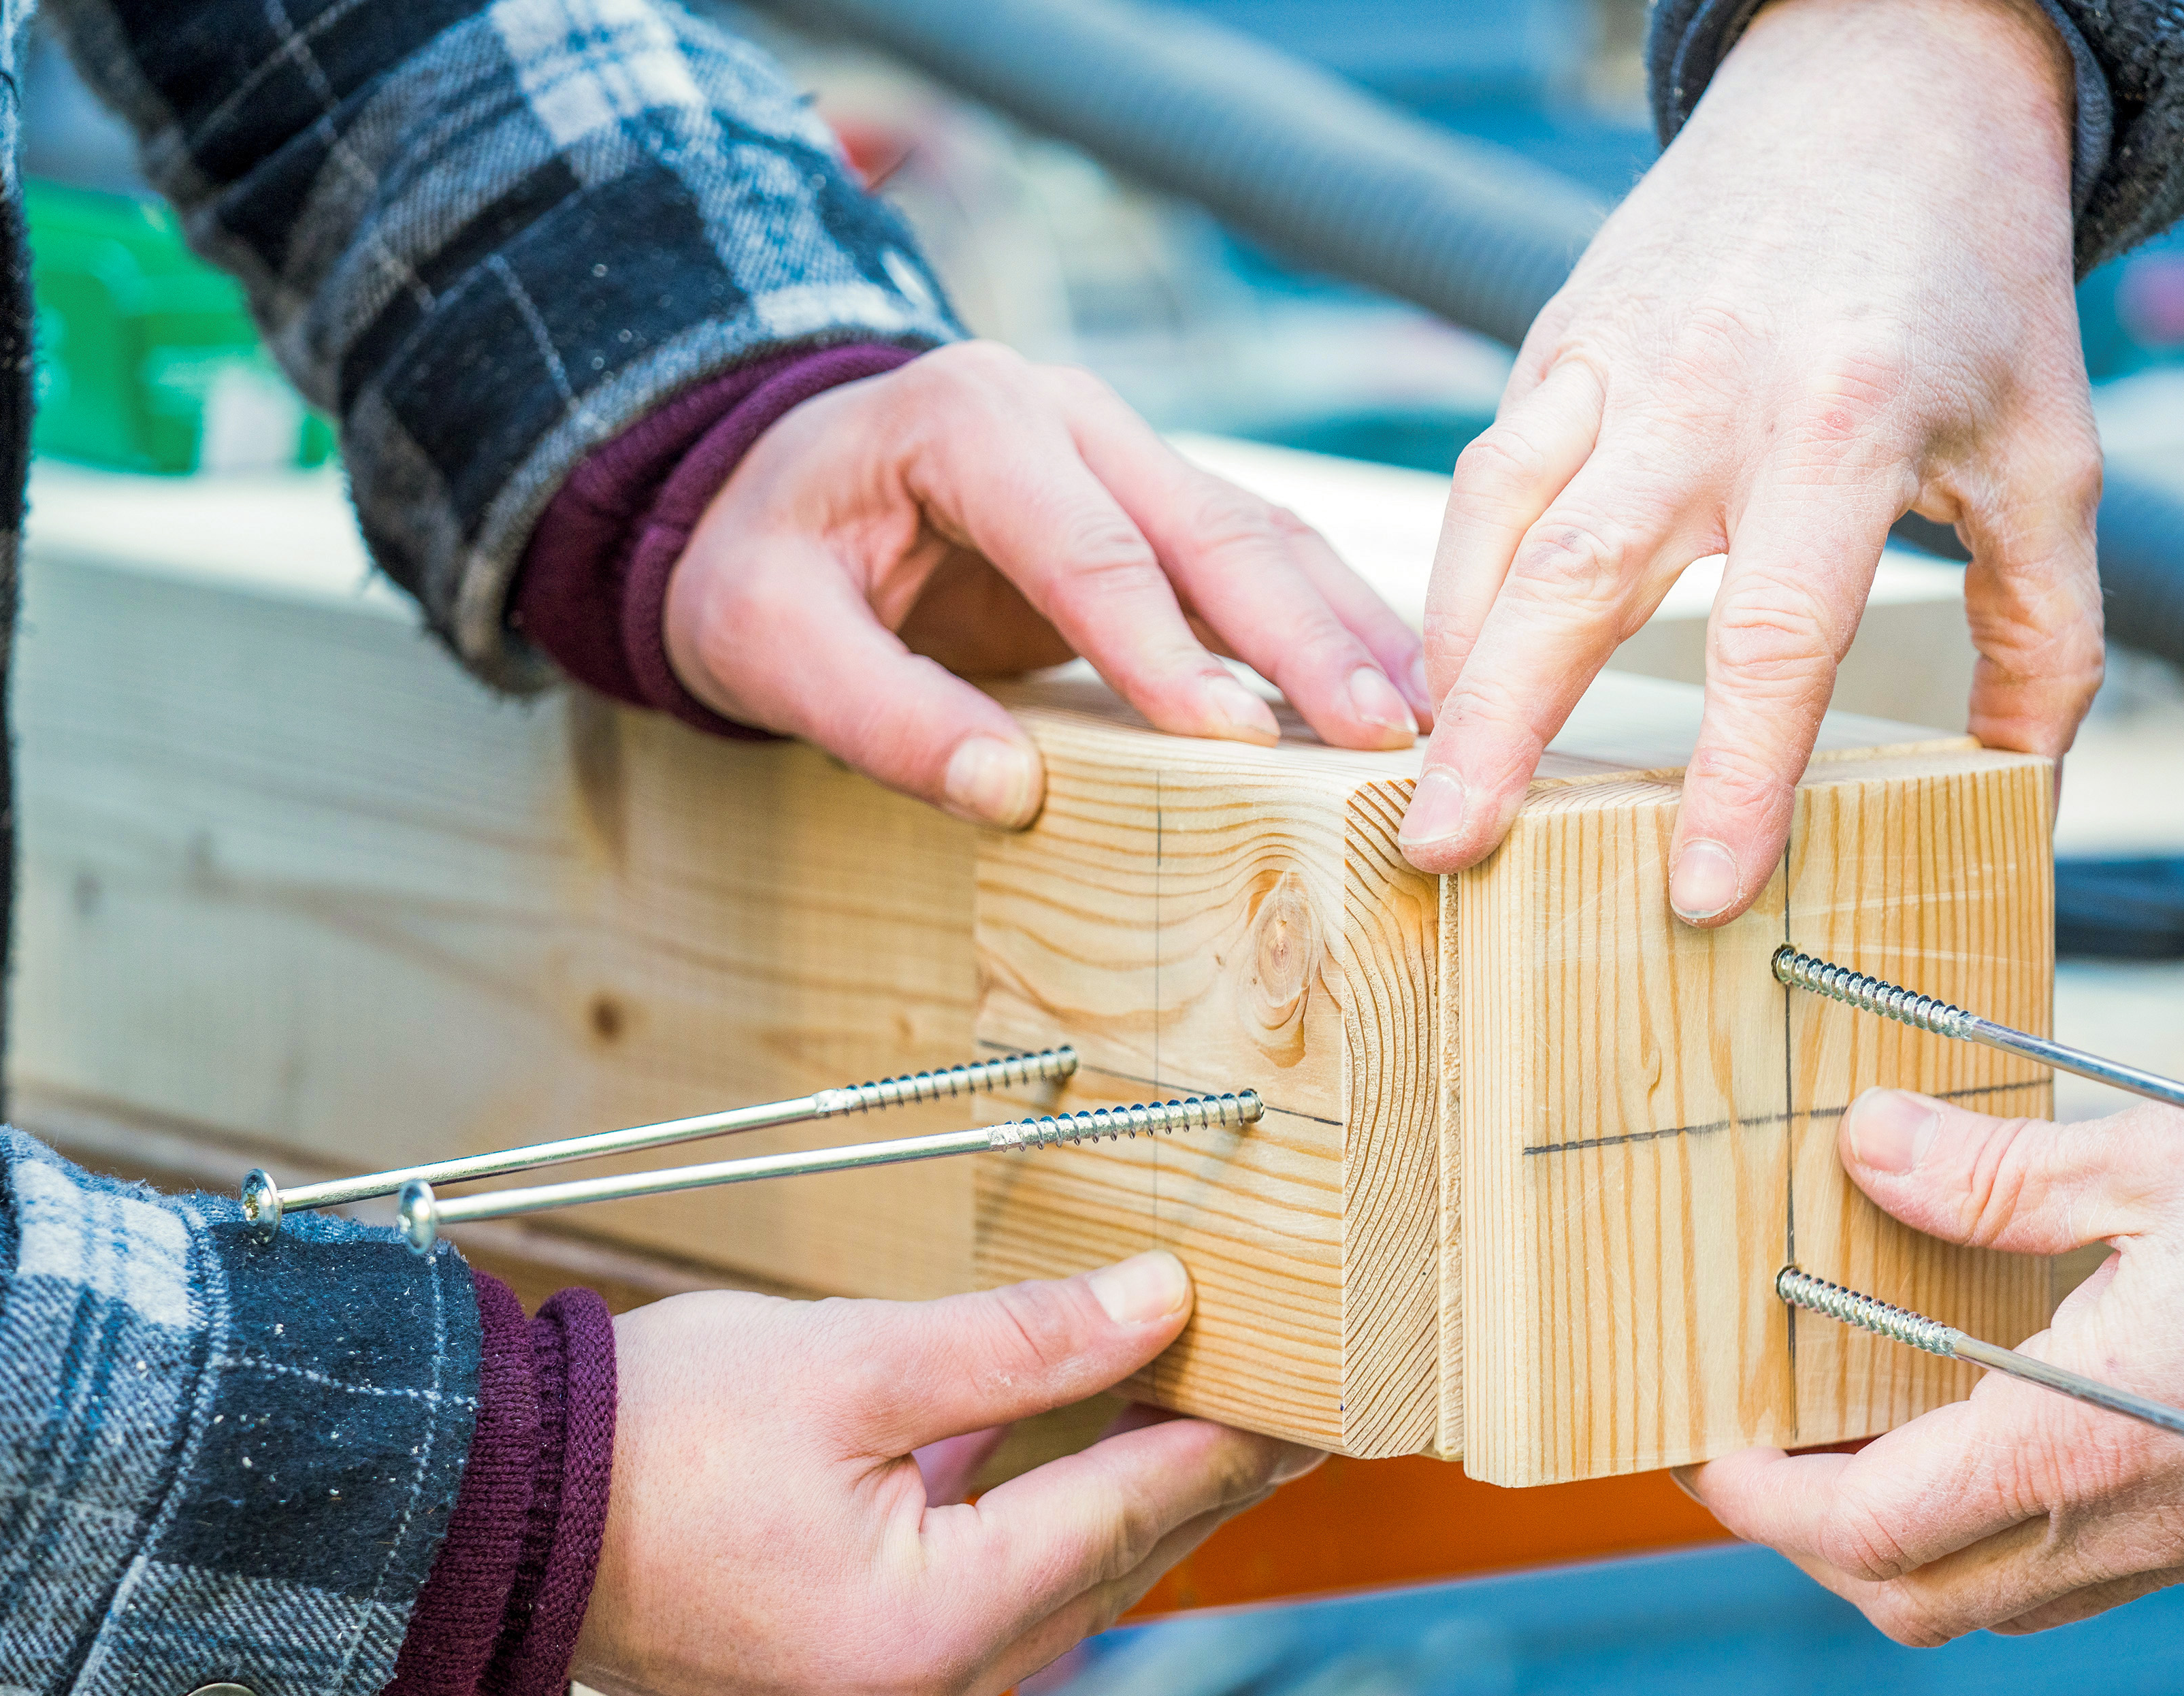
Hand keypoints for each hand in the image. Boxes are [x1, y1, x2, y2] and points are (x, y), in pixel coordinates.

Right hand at [572, 1250, 1318, 1695]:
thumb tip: (1162, 1303)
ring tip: (1197, 1415)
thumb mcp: (851, 1361)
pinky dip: (1038, 1543)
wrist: (490, 1516)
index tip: (1308, 1389)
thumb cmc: (645, 1435)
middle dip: (1191, 1476)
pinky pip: (988, 1620)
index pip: (1126, 1513)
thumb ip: (1021, 1342)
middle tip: (1279, 1397)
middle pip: (1104, 1569)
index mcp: (927, 1628)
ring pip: (1053, 1600)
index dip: (1225, 1438)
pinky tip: (1077, 1469)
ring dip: (1118, 1510)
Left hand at [665, 343, 1427, 828]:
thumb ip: (877, 713)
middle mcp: (1066, 414)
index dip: (1163, 648)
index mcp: (968, 421)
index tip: (1232, 739)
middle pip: (1207, 527)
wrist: (768, 492)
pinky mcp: (1156, 504)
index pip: (1085, 545)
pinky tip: (1394, 693)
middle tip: (1381, 736)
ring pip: (1260, 534)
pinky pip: (1260, 560)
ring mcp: (1123, 449)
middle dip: (1302, 638)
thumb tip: (1007, 794)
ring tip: (1421, 726)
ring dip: (1346, 632)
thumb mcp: (764, 640)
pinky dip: (1332, 626)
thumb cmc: (762, 563)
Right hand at [1402, 0, 2103, 920]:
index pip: (1777, 633)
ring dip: (1451, 664)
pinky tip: (1459, 671)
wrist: (1885, 82)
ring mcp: (1612, 357)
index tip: (1699, 890)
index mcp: (1842, 423)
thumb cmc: (1972, 277)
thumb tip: (2024, 798)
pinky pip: (1487, 476)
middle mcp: (1705, 389)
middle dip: (1497, 732)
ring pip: (1492, 522)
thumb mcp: (2050, 453)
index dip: (1735, 776)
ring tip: (1427, 779)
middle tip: (1442, 850)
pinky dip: (1457, 582)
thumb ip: (2047, 636)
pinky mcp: (1559, 339)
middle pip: (1572, 582)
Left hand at [1688, 1081, 2183, 1643]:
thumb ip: (1997, 1172)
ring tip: (1850, 1440)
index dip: (1759, 1497)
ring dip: (1898, 1548)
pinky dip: (1991, 1534)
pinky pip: (2076, 1575)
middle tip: (1757, 1452)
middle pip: (1912, 1600)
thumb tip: (1863, 1147)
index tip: (1699, 1446)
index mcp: (2082, 1446)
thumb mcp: (2161, 1156)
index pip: (1867, 1527)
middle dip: (1810, 1544)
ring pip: (1992, 1602)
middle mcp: (2128, 1526)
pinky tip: (1976, 1431)